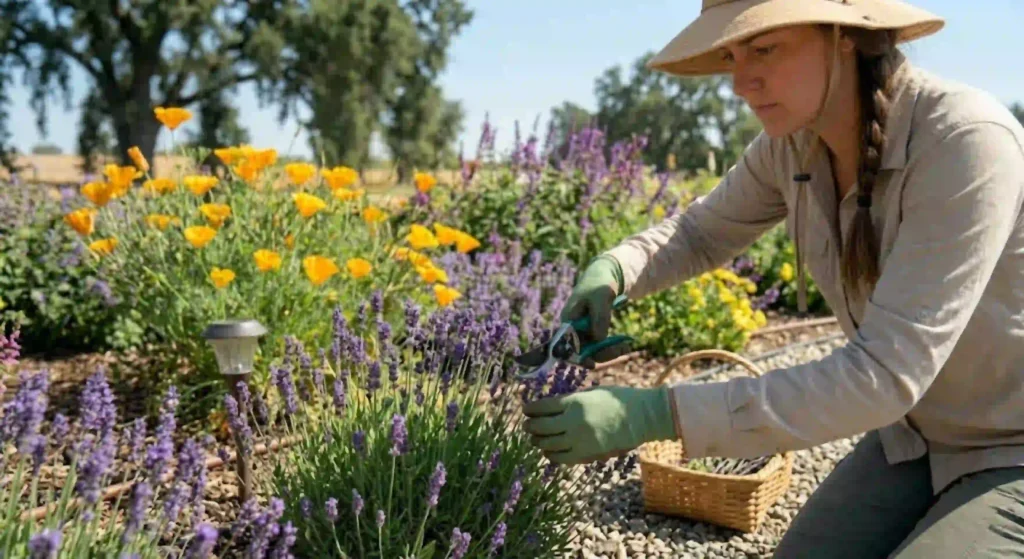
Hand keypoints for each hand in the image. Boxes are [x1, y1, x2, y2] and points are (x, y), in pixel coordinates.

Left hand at [521, 385, 677, 464]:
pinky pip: (560, 458)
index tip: (525, 409)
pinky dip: (551, 454)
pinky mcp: (587, 454)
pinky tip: (549, 451)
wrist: (641, 417)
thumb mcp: (591, 392)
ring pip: (547, 444)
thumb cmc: (617, 399)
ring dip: (538, 441)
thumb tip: (548, 408)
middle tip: (527, 425)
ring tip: (536, 439)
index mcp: (574, 402)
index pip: (542, 407)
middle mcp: (573, 422)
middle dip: (530, 426)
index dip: (530, 409)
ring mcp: (579, 440)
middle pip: (540, 427)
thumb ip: (570, 401)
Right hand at [560, 256, 627, 364]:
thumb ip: (599, 317)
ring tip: (627, 346)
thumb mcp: (601, 297)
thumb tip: (598, 339)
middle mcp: (572, 329)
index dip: (576, 357)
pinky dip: (611, 346)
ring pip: (592, 350)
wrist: (602, 277)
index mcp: (568, 320)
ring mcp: (581, 331)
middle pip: (582, 350)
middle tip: (623, 349)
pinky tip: (626, 344)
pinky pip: (599, 345)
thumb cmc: (599, 285)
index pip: (567, 344)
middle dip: (601, 353)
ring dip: (609, 351)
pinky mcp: (591, 332)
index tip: (591, 364)